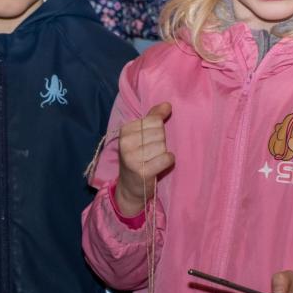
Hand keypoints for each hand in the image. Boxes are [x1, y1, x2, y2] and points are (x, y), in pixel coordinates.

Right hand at [115, 102, 174, 216]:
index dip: (158, 130)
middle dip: (160, 143)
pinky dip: (167, 161)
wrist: (130, 187)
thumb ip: (153, 118)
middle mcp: (126, 142)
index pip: (155, 120)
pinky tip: (158, 166)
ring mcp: (132, 158)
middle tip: (150, 153)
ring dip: (162, 153)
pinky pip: (167, 158)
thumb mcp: (141, 135)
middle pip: (160, 133)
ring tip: (152, 160)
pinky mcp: (142, 172)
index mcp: (125, 130)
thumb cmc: (138, 157)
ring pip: (163, 146)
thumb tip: (167, 105)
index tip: (148, 141)